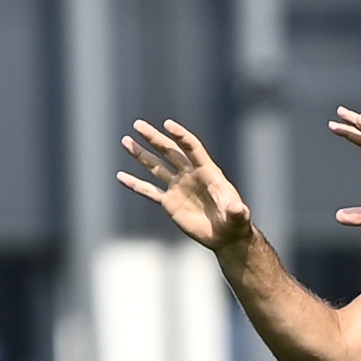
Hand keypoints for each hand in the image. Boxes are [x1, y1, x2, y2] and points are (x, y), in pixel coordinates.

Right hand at [118, 120, 256, 255]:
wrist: (225, 236)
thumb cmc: (236, 222)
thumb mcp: (238, 216)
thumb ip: (237, 211)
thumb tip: (239, 209)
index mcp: (208, 172)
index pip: (192, 148)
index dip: (181, 137)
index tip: (168, 125)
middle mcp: (190, 175)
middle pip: (170, 151)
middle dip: (154, 138)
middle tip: (138, 124)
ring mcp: (178, 187)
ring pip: (156, 167)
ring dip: (141, 154)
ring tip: (126, 141)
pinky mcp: (169, 202)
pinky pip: (149, 191)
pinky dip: (135, 184)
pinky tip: (121, 176)